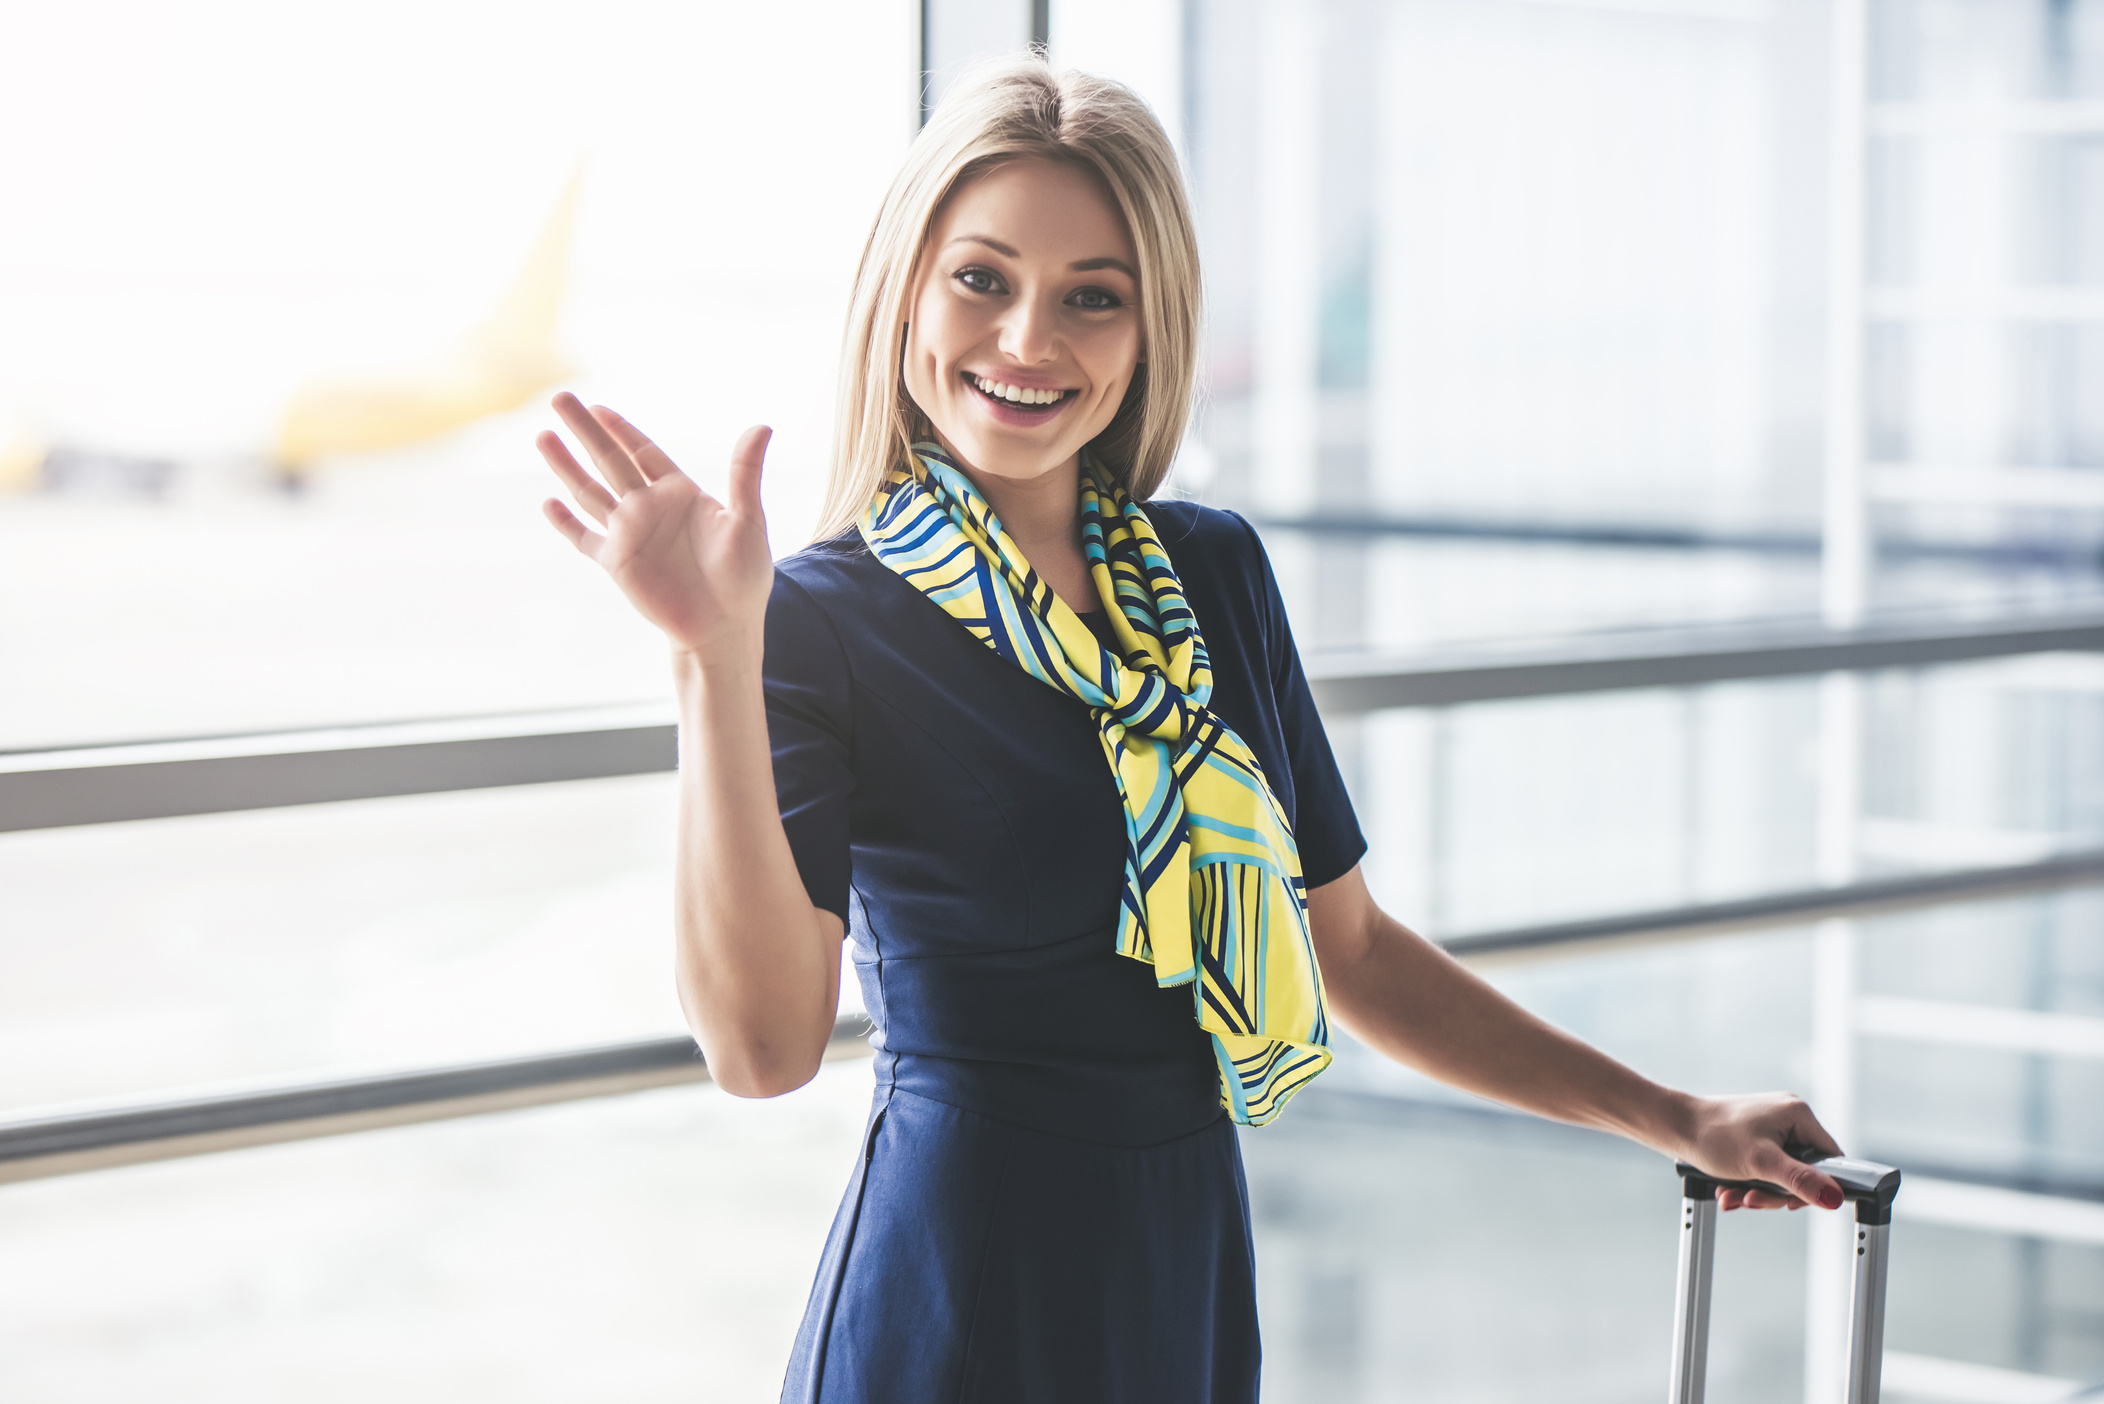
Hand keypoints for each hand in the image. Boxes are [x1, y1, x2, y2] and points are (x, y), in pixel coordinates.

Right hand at [538, 393, 773, 659]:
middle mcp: (650, 509)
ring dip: (566, 466)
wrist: (723, 626)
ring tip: (543, 436)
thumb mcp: (747, 519)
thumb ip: (745, 472)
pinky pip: (585, 538)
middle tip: (560, 398)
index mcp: (680, 493)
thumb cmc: (743, 576)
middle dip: (585, 430)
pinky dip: (566, 523)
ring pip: (590, 492)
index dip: (621, 428)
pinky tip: (547, 503)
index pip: (644, 451)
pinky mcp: (617, 563)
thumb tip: (763, 426)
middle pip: (610, 460)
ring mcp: (630, 535)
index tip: (598, 407)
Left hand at [1680, 1092, 1845, 1211]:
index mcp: (1799, 1115)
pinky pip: (1764, 1169)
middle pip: (1803, 1171)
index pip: (1830, 1159)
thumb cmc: (1712, 1136)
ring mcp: (1771, 1128)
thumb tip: (1836, 1198)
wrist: (1673, 1126)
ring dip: (1757, 1192)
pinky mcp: (1755, 1138)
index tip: (1792, 1203)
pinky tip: (1728, 1190)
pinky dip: (1748, 1183)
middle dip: (1774, 1193)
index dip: (1817, 1186)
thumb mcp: (1761, 1164)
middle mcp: (1789, 1118)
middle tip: (1750, 1199)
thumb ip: (1800, 1181)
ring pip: (1780, 1175)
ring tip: (1732, 1196)